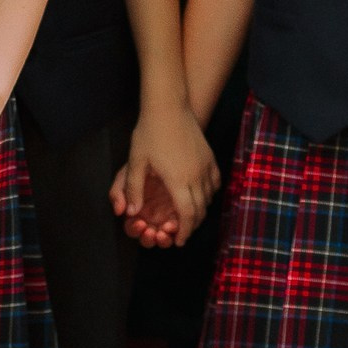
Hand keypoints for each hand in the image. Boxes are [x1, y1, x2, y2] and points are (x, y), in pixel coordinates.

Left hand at [112, 102, 220, 246]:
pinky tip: (200, 195)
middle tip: (182, 232)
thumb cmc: (149, 133)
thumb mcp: (136, 161)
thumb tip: (132, 212)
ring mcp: (206, 166)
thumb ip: (133, 188)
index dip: (184, 231)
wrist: (168, 107)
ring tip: (188, 216)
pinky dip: (209, 193)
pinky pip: (215, 183)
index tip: (179, 241)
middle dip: (192, 225)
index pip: (187, 215)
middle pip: (200, 210)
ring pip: (209, 197)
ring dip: (200, 210)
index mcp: (178, 180)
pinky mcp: (210, 158)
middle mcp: (196, 176)